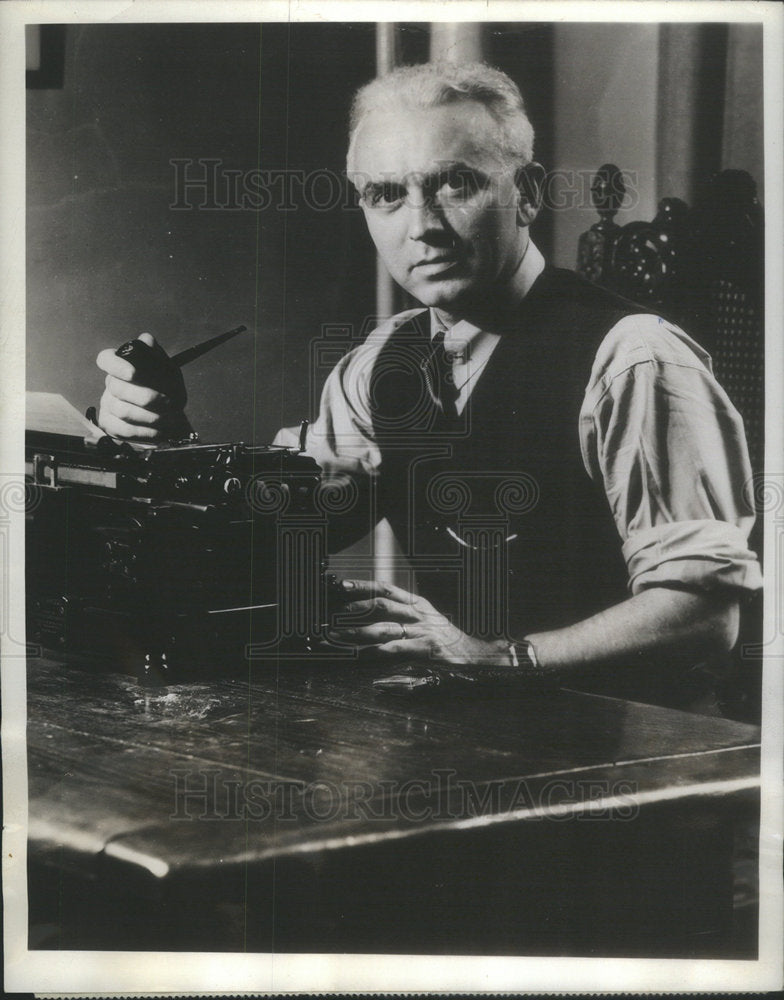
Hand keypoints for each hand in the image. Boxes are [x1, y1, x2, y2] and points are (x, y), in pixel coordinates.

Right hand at [95, 332, 190, 442]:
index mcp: (121, 365)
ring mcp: (109, 404)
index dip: (116, 366)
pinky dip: (145, 431)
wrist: (171, 413)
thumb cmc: (167, 387)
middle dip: (146, 397)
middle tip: (168, 402)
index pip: (106, 359)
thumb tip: (146, 340)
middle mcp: (112, 383)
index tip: (132, 373)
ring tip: (168, 417)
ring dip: (149, 416)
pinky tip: (159, 429)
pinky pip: (124, 429)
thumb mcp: (168, 369)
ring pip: (122, 410)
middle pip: (117, 388)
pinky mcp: (112, 424)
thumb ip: (157, 355)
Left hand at [325, 578, 509, 665]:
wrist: (482, 657)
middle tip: (329, 613)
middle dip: (353, 608)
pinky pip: (395, 649)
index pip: (387, 588)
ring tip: (335, 636)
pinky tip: (358, 655)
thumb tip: (372, 620)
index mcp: (419, 605)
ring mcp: (424, 631)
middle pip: (381, 604)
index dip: (363, 585)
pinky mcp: (428, 650)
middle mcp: (419, 614)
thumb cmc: (450, 644)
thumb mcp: (429, 624)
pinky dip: (374, 652)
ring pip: (383, 627)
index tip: (341, 585)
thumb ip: (405, 620)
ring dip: (356, 632)